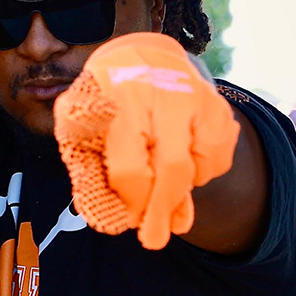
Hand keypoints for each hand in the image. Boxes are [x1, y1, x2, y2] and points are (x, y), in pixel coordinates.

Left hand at [53, 32, 239, 249]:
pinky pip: (218, 156)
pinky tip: (181, 163)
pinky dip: (203, 172)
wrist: (139, 54)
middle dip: (162, 211)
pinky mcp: (218, 104)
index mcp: (119, 100)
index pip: (131, 167)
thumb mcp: (76, 124)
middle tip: (154, 241)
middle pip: (172, 169)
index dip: (130, 201)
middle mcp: (163, 94)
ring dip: (182, 189)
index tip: (128, 219)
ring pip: (201, 165)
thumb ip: (87, 167)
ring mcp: (196, 97)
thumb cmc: (101, 99)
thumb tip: (106, 217)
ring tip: (162, 187)